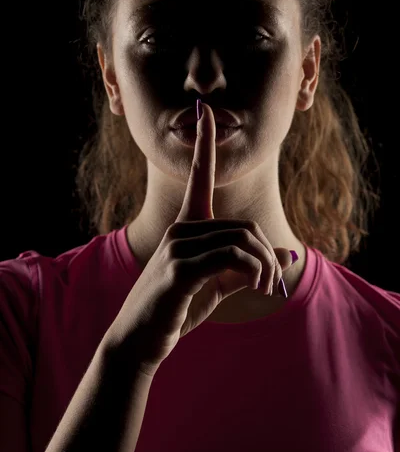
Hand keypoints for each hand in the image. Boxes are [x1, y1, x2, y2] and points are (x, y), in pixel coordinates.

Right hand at [106, 102, 293, 376]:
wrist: (141, 340)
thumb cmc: (178, 309)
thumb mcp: (218, 285)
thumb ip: (249, 267)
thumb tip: (288, 255)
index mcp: (187, 227)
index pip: (198, 175)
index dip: (204, 142)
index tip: (205, 111)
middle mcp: (180, 229)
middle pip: (244, 225)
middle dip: (267, 255)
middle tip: (276, 281)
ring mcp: (177, 246)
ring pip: (242, 239)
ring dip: (265, 265)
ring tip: (268, 288)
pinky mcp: (180, 268)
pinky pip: (233, 256)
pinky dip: (255, 270)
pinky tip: (258, 286)